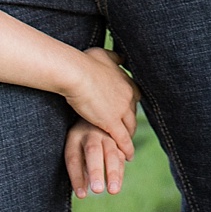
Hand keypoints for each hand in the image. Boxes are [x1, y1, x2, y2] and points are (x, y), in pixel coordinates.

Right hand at [58, 46, 138, 171]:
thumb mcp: (103, 54)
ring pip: (129, 127)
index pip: (134, 97)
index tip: (126, 112)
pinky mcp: (111, 122)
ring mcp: (121, 110)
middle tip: (126, 132)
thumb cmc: (85, 62)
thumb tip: (121, 57)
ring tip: (125, 146)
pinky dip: (126, 148)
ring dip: (128, 137)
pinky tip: (128, 156)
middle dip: (130, 123)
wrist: (76, 73)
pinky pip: (123, 138)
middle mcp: (128, 96)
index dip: (129, 106)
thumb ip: (114, 57)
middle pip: (133, 114)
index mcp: (126, 81)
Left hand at [64, 121, 131, 198]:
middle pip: (93, 151)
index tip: (81, 195)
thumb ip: (78, 169)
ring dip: (113, 173)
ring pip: (111, 153)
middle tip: (97, 190)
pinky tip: (117, 185)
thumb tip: (83, 193)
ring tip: (113, 190)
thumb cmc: (82, 142)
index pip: (74, 158)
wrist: (99, 116)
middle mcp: (91, 133)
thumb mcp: (75, 150)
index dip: (77, 177)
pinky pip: (122, 155)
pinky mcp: (120, 139)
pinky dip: (120, 171)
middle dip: (96, 171)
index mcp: (75, 136)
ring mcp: (107, 134)